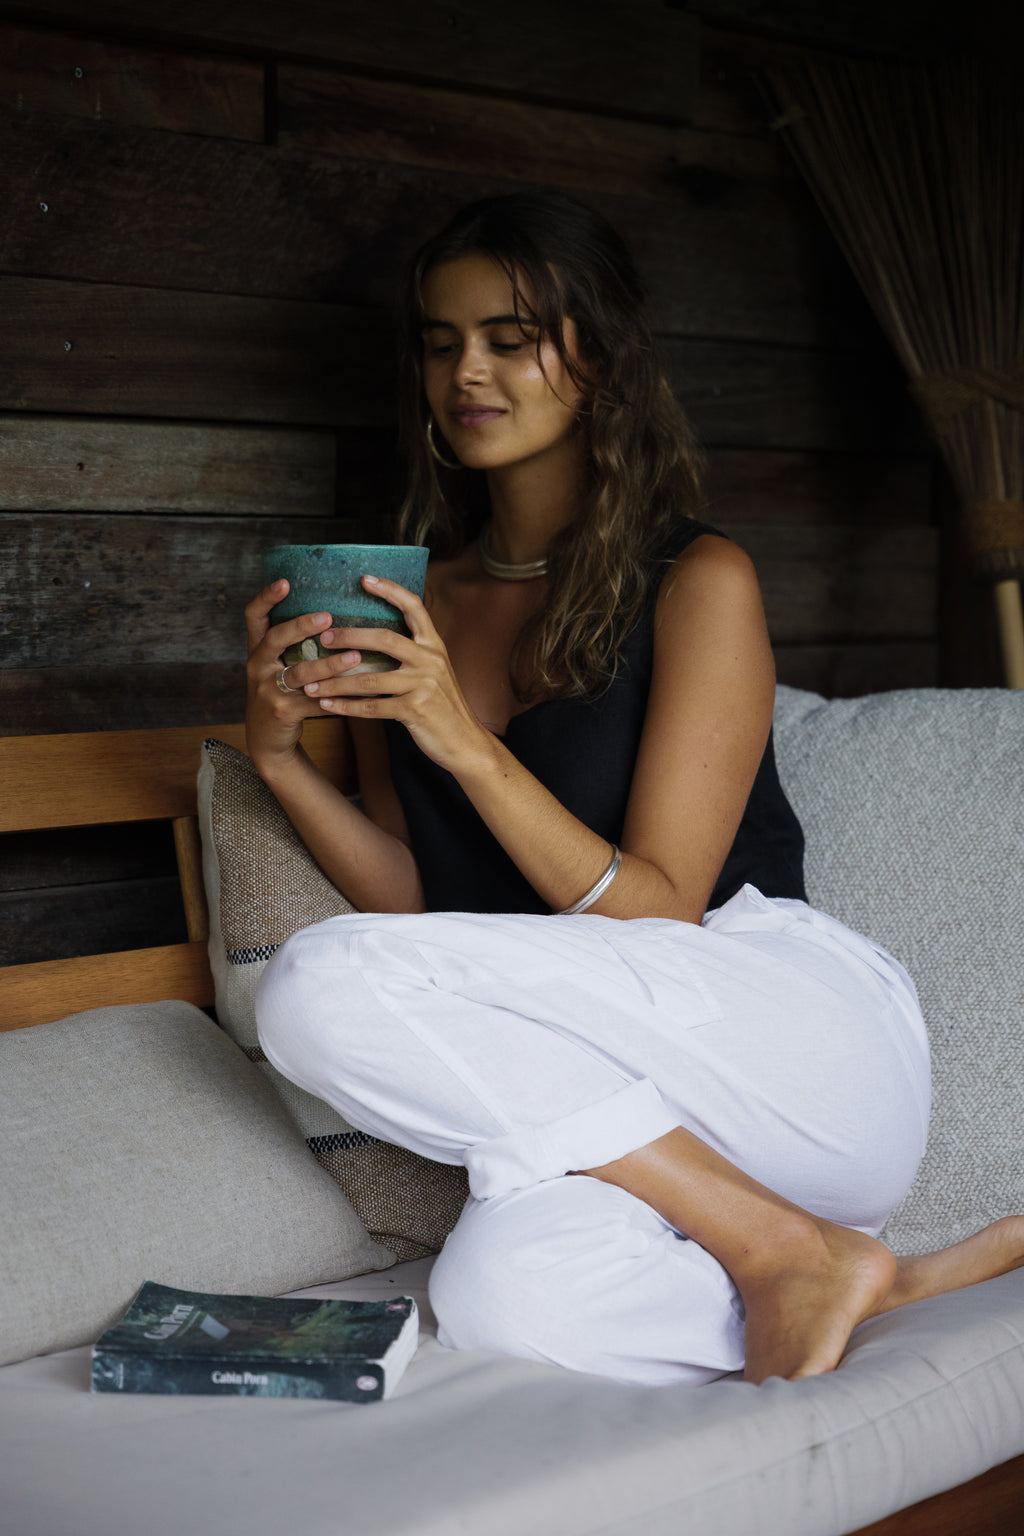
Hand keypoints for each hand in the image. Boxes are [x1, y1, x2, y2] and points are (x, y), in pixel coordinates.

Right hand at [243, 580, 359, 767]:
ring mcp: (267, 689)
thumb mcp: (278, 664)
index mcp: (258, 649)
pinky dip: (338, 697)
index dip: (266, 597)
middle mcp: (258, 665)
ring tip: (355, 656)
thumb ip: (294, 643)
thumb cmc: (281, 691)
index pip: (253, 616)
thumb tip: (333, 612)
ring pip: (299, 673)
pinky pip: (314, 701)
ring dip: (329, 664)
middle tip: (327, 617)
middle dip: (301, 626)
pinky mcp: (283, 711)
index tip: (285, 581)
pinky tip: (359, 692)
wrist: (267, 738)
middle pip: (275, 639)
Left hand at [294, 575, 492, 775]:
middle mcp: (430, 660)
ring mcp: (423, 684)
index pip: (414, 607)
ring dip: (336, 681)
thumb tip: (374, 640)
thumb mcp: (435, 671)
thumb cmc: (443, 705)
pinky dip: (346, 706)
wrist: (464, 741)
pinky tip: (327, 705)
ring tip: (310, 683)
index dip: (390, 590)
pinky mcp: (415, 710)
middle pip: (384, 638)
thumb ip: (413, 654)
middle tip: (322, 637)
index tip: (364, 579)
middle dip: (349, 636)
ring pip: (370, 678)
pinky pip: (372, 706)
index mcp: (434, 645)